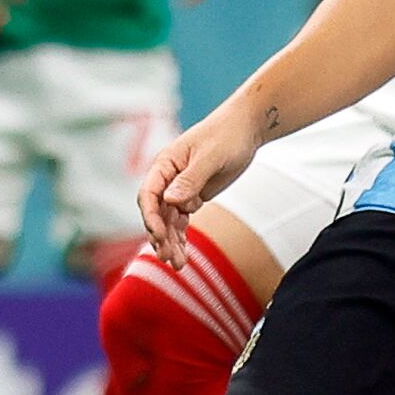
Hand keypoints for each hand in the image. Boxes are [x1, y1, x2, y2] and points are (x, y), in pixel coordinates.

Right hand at [138, 110, 258, 265]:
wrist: (246, 129)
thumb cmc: (227, 135)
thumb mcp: (210, 157)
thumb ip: (190, 179)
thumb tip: (170, 201)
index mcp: (164, 164)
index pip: (148, 194)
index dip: (150, 217)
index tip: (159, 236)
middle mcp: (167, 178)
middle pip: (156, 213)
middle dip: (161, 237)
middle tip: (170, 259)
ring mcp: (179, 188)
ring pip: (169, 221)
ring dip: (171, 242)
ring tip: (178, 265)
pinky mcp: (193, 195)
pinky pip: (181, 220)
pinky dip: (181, 237)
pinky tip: (184, 255)